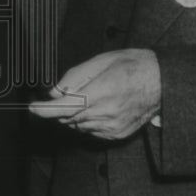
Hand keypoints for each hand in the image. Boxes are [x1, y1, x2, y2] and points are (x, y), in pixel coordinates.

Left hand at [29, 49, 160, 139]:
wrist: (163, 82)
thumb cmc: (133, 65)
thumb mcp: (101, 61)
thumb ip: (75, 76)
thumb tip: (55, 91)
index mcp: (102, 92)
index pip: (65, 107)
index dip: (45, 110)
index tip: (32, 108)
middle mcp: (106, 113)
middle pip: (69, 118)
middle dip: (58, 109)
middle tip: (58, 96)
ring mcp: (113, 127)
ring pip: (79, 126)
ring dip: (73, 114)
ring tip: (87, 96)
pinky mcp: (118, 134)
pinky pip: (92, 131)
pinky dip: (87, 121)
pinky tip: (97, 106)